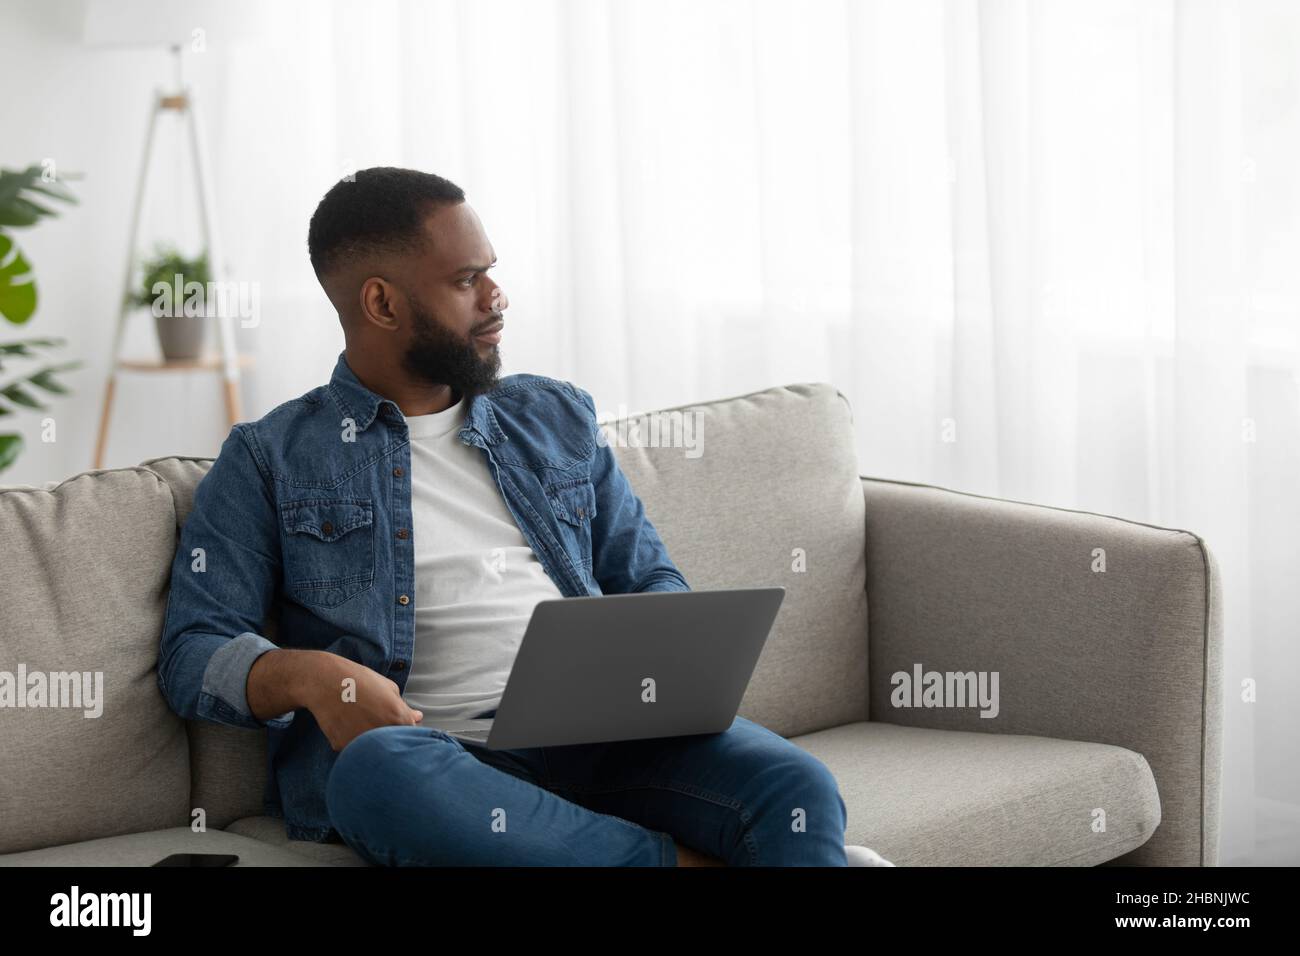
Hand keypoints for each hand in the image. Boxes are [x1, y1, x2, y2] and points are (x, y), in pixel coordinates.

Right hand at [302, 653, 422, 751]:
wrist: (326, 681)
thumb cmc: (360, 680)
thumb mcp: (388, 687)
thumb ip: (404, 707)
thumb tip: (418, 717)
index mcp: (399, 718)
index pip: (411, 735)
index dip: (405, 731)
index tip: (397, 725)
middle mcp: (383, 734)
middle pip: (393, 746)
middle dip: (390, 738)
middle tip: (376, 722)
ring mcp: (362, 742)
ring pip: (372, 751)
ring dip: (371, 743)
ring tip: (360, 721)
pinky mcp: (342, 746)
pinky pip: (352, 749)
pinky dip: (352, 741)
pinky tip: (346, 725)